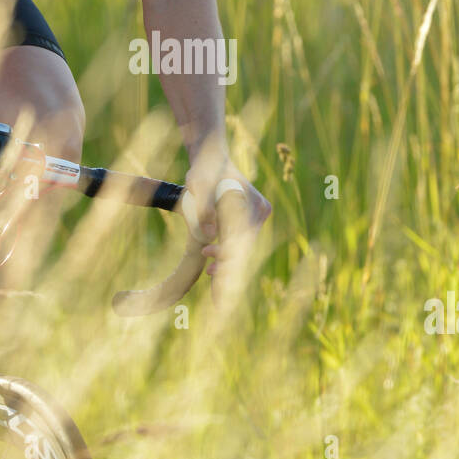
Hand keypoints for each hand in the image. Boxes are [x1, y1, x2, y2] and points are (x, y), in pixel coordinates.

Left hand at [183, 153, 271, 303]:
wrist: (211, 155)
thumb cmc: (204, 167)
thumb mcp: (199, 184)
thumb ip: (205, 208)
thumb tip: (210, 235)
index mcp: (253, 204)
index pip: (241, 239)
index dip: (227, 257)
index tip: (211, 267)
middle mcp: (258, 212)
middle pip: (244, 249)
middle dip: (230, 275)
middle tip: (220, 303)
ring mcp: (255, 217)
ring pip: (242, 251)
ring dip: (228, 270)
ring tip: (217, 297)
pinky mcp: (247, 221)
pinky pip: (239, 245)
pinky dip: (228, 260)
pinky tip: (216, 276)